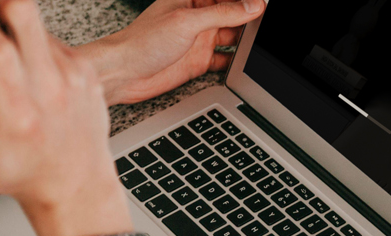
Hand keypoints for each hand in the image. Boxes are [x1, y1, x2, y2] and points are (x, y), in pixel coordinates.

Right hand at [0, 0, 131, 235]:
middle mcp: (50, 90)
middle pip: (25, 17)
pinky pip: (53, 39)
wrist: (77, 186)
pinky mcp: (86, 70)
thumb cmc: (23, 177)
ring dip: (12, 22)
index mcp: (18, 113)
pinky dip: (33, 40)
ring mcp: (73, 77)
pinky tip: (23, 59)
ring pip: (37, 25)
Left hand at [76, 0, 264, 105]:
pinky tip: (243, 65)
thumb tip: (251, 6)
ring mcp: (199, 40)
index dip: (246, 1)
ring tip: (259, 47)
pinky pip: (224, 60)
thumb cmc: (142, 41)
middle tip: (267, 28)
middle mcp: (198, 18)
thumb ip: (222, 13)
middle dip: (249, 19)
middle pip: (233, 15)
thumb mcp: (187, 21)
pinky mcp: (198, 62)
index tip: (264, 7)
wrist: (122, 73)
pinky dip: (235, 63)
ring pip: (232, 37)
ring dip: (245, 42)